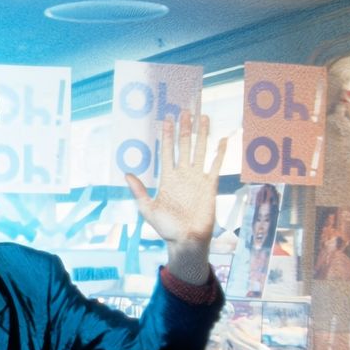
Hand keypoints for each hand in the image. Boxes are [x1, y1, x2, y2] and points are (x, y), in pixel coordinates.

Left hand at [126, 111, 226, 284]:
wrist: (186, 240)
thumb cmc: (166, 227)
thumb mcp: (148, 209)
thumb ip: (139, 191)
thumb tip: (126, 173)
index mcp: (168, 178)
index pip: (167, 151)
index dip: (167, 135)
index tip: (167, 119)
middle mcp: (183, 175)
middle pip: (184, 146)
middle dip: (184, 128)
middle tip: (185, 109)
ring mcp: (198, 179)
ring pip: (200, 150)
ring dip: (201, 134)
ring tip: (202, 116)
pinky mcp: (210, 186)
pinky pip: (216, 165)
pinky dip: (219, 153)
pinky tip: (223, 140)